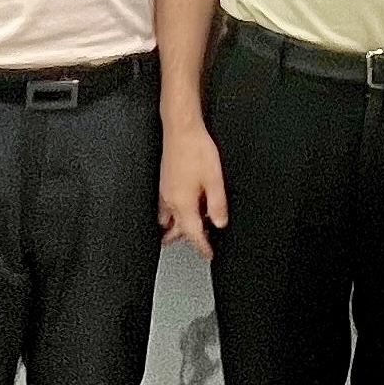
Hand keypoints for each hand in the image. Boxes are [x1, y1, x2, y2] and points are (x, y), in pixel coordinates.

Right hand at [158, 124, 226, 260]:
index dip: (202, 247)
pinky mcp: (164, 183)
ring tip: (189, 229)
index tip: (208, 254)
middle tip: (201, 244)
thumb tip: (220, 223)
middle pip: (176, 230)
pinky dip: (173, 214)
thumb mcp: (214, 180)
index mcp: (183, 204)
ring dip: (177, 228)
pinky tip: (182, 208)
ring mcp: (164, 192)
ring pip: (168, 220)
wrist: (181, 130)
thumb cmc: (195, 150)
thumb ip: (217, 205)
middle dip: (187, 239)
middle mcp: (170, 201)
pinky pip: (165, 208)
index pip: (192, 234)